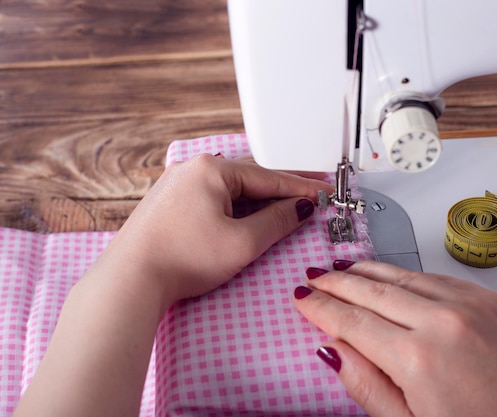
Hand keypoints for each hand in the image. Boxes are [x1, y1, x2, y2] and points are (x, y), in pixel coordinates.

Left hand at [13, 154, 333, 416]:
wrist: (130, 280)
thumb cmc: (183, 259)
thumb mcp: (243, 242)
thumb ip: (278, 221)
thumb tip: (300, 208)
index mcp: (212, 169)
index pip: (268, 177)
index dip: (300, 187)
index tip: (322, 190)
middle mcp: (192, 168)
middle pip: (250, 177)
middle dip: (281, 187)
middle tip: (310, 190)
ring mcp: (177, 183)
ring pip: (230, 188)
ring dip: (258, 197)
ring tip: (285, 203)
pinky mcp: (169, 202)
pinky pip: (212, 197)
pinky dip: (235, 205)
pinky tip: (247, 214)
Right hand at [293, 260, 496, 416]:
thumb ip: (369, 387)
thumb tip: (335, 351)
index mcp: (417, 358)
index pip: (352, 321)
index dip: (322, 308)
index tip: (304, 299)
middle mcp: (443, 320)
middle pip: (373, 289)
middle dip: (338, 281)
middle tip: (316, 276)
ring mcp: (471, 304)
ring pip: (404, 275)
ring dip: (369, 270)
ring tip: (346, 267)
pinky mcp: (492, 298)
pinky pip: (437, 277)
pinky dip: (408, 273)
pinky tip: (394, 274)